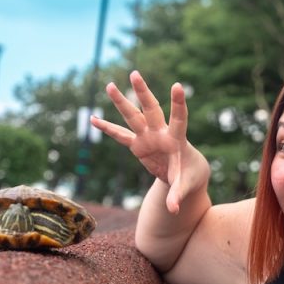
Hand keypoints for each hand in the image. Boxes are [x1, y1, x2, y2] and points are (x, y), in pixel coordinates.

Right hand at [94, 71, 207, 213]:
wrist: (187, 173)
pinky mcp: (138, 145)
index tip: (177, 85)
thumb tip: (173, 209)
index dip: (178, 103)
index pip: (178, 118)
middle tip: (135, 74)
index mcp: (176, 140)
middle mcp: (161, 133)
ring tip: (109, 85)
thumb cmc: (191, 175)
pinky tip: (93, 119)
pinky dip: (107, 128)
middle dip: (143, 93)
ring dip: (122, 102)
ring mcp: (148, 137)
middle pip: (150, 110)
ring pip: (133, 117)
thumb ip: (178, 195)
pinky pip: (120, 135)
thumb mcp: (186, 186)